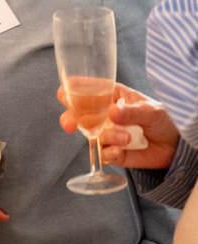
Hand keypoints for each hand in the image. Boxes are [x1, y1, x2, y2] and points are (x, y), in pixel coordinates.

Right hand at [57, 82, 179, 169]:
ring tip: (126, 138)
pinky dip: (109, 153)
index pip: (86, 90)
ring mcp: (108, 133)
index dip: (72, 91)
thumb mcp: (151, 110)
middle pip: (77, 114)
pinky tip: (120, 150)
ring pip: (91, 135)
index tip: (65, 95)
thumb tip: (112, 112)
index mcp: (111, 96)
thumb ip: (131, 111)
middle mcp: (105, 114)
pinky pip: (103, 154)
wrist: (179, 146)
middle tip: (71, 125)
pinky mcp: (114, 152)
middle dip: (70, 118)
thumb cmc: (166, 119)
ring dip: (106, 137)